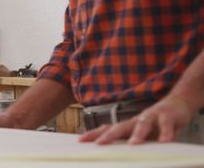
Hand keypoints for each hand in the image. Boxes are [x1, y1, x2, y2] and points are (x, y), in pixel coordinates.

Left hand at [79, 96, 194, 144]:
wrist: (176, 103)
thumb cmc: (155, 123)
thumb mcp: (140, 133)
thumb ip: (129, 141)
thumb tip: (115, 153)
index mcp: (127, 125)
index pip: (107, 129)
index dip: (94, 134)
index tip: (80, 140)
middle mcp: (136, 120)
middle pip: (120, 127)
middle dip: (108, 136)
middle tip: (99, 144)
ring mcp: (151, 116)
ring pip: (142, 125)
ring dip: (138, 134)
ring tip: (133, 145)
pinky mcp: (167, 117)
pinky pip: (166, 126)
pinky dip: (165, 133)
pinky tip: (164, 142)